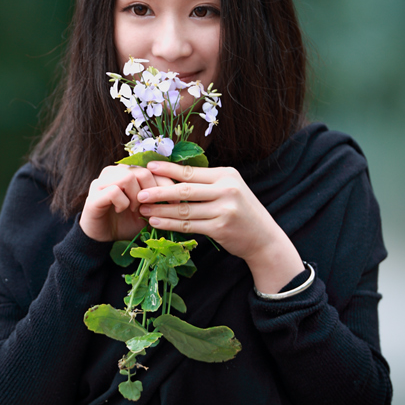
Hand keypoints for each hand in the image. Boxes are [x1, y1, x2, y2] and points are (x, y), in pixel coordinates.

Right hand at [79, 165, 173, 242]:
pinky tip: (119, 210)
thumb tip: (179, 193)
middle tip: (148, 208)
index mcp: (128, 171)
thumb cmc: (126, 222)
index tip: (174, 202)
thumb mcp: (148, 210)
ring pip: (126, 178)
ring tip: (134, 209)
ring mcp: (101, 182)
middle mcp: (114, 172)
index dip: (166, 184)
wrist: (104, 237)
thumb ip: (158, 199)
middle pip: (142, 172)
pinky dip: (122, 203)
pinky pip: (113, 191)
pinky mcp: (93, 195)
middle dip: (151, 193)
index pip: (153, 169)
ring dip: (135, 197)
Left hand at [137, 161, 303, 293]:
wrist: (264, 237)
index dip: (167, 169)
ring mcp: (224, 210)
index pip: (190, 171)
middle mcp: (226, 190)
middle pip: (185, 190)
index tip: (148, 166)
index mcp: (226, 175)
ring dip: (161, 210)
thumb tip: (173, 174)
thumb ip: (207, 182)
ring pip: (185, 210)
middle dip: (160, 191)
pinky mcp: (220, 228)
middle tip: (140, 192)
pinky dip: (170, 224)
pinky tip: (156, 222)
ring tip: (143, 209)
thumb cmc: (241, 210)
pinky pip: (189, 225)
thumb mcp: (230, 189)